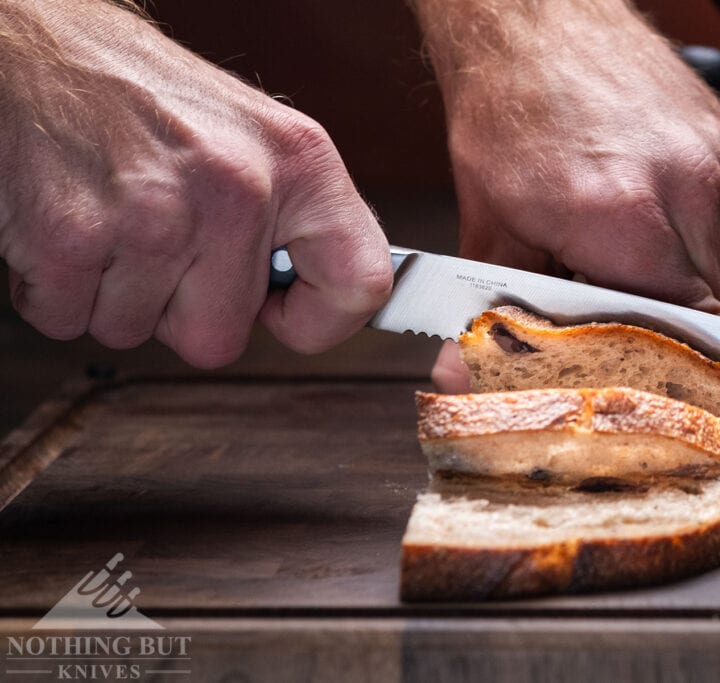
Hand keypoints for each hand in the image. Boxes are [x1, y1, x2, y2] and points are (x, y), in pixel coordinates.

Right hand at [0, 0, 390, 366]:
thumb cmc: (148, 96)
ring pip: (133, 332)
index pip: (361, 282)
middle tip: (162, 243)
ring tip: (112, 219)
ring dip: (113, 294)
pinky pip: (65, 320)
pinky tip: (72, 226)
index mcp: (299, 163)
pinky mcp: (72, 235)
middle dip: (180, 309)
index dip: (321, 321)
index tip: (286, 314)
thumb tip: (318, 295)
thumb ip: (295, 220)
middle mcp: (238, 189)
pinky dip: (57, 288)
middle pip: (219, 340)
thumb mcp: (256, 138)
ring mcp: (153, 216)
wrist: (44, 47)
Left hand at [412, 1, 719, 380]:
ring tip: (626, 254)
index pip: (684, 331)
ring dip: (680, 278)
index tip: (672, 381)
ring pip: (719, 263)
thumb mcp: (491, 225)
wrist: (534, 19)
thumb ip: (497, 309)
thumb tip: (476, 373)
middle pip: (708, 305)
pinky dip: (691, 235)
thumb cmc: (506, 111)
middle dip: (670, 325)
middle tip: (629, 320)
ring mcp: (717, 159)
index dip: (677, 364)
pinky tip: (645, 216)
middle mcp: (685, 187)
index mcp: (623, 219)